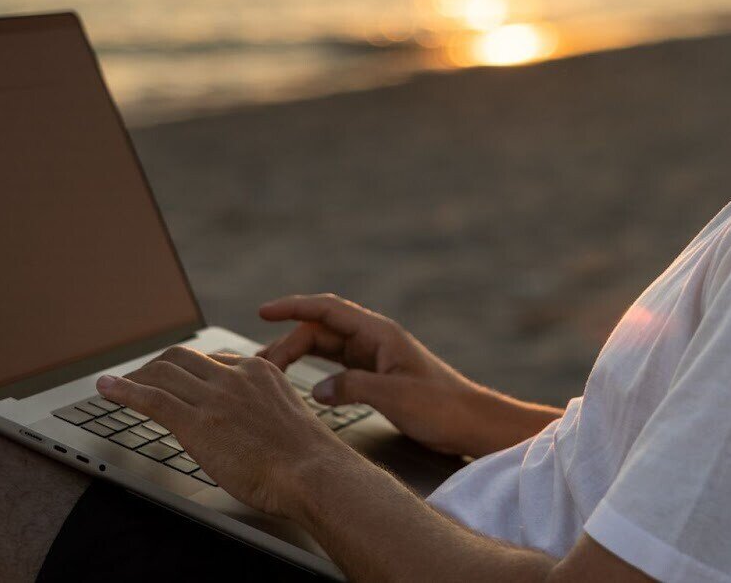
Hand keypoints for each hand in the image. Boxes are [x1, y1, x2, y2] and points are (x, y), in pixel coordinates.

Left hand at [96, 347, 331, 516]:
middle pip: (181, 357)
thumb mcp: (284, 414)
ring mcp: (213, 397)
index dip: (187, 368)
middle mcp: (233, 376)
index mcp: (257, 370)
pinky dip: (124, 390)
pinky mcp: (196, 421)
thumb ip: (261, 405)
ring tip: (118, 383)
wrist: (311, 471)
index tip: (176, 376)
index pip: (211, 358)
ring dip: (135, 376)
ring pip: (163, 372)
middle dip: (157, 365)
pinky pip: (151, 397)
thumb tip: (246, 418)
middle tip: (141, 377)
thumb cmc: (304, 457)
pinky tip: (107, 388)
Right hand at [258, 294, 521, 457]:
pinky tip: (297, 381)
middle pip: (320, 330)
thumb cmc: (442, 407)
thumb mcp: (396, 396)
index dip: (293, 307)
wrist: (470, 423)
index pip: (327, 310)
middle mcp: (374, 340)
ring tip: (268, 371)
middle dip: (287, 342)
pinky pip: (335, 365)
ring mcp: (374, 357)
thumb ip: (353, 388)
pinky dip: (313, 369)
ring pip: (325, 347)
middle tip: (259, 367)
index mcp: (379, 334)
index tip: (263, 311)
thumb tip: (315, 390)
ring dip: (297, 354)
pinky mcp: (375, 376)